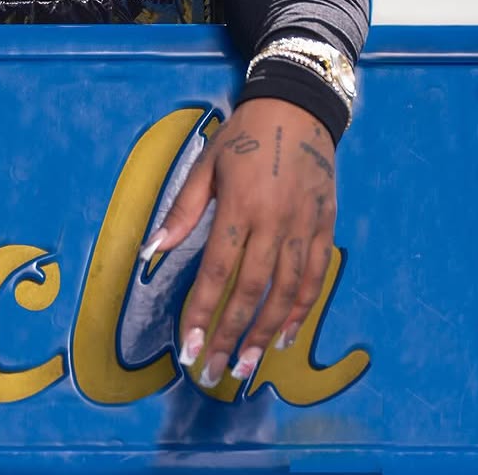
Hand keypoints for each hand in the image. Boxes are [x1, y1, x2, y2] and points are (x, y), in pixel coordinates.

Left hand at [148, 98, 336, 387]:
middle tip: (215, 370)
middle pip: (252, 290)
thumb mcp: (206, 166)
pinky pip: (316, 277)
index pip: (216, 270)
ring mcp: (305, 226)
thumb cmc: (244, 137)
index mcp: (240, 206)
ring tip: (247, 365)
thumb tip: (151, 250)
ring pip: (287, 292)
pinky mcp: (326, 226)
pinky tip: (285, 334)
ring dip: (266, 332)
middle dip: (230, 334)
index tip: (188, 346)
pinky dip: (302, 309)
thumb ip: (182, 211)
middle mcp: (275, 222)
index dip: (201, 311)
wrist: (298, 108)